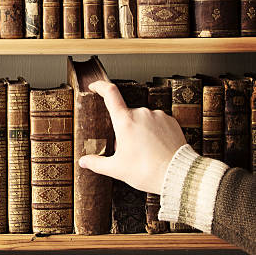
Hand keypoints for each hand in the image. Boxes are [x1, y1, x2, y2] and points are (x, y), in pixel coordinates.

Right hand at [78, 80, 186, 194]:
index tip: (94, 87)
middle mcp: (141, 113)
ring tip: (145, 152)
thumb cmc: (148, 171)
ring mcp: (158, 115)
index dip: (100, 86)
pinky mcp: (171, 121)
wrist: (179, 175)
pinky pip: (157, 122)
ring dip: (139, 130)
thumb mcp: (117, 169)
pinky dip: (153, 132)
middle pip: (125, 115)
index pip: (109, 93)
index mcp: (125, 121)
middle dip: (123, 129)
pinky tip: (156, 148)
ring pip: (142, 119)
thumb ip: (97, 163)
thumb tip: (83, 162)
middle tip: (127, 149)